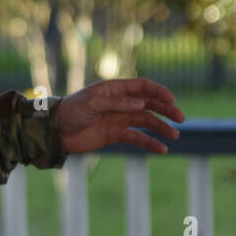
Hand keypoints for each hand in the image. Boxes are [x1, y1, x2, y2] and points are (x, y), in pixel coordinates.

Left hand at [57, 78, 185, 154]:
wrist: (54, 131)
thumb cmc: (70, 111)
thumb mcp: (91, 103)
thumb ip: (116, 103)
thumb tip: (141, 104)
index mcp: (113, 89)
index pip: (141, 86)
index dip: (158, 91)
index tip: (172, 100)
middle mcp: (119, 103)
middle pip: (148, 103)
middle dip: (166, 109)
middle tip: (180, 118)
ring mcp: (118, 118)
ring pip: (146, 121)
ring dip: (161, 127)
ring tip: (174, 135)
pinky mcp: (115, 134)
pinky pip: (137, 138)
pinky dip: (150, 143)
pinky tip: (162, 149)